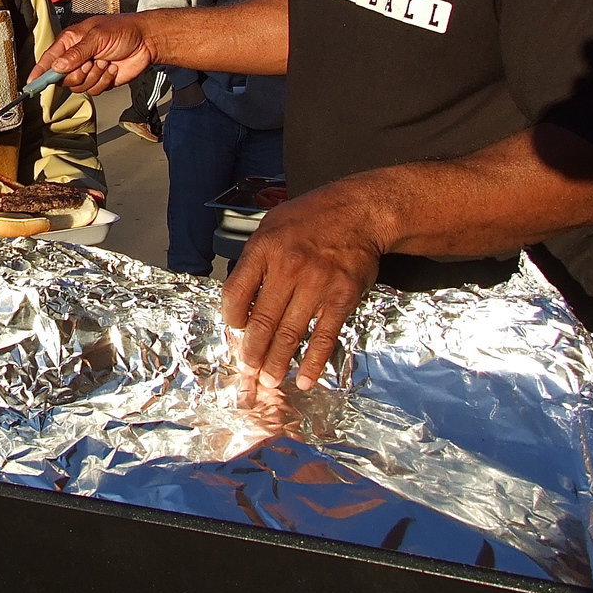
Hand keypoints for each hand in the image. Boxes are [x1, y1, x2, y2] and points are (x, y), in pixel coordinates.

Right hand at [31, 14, 155, 95]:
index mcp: (70, 42)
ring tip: (105, 62)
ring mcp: (88, 71)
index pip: (48, 59)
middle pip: (63, 79)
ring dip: (94, 76)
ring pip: (78, 87)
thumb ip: (76, 53)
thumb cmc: (122, 30)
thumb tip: (57, 67)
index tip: (30, 84)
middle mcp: (76, 58)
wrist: (146, 41)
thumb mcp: (97, 37)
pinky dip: (104, 81)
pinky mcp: (100, 81)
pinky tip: (112, 69)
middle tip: (91, 63)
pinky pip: (94, 91)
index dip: (39, 72)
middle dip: (78, 74)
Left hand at [221, 179, 388, 390]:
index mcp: (264, 248)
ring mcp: (317, 283)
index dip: (232, 318)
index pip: (235, 294)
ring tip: (269, 381)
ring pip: (290, 334)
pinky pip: (324, 336)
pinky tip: (305, 378)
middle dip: (252, 353)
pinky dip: (314, 362)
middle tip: (248, 372)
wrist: (360, 211)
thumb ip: (255, 259)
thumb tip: (241, 299)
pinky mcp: (342, 296)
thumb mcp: (272, 225)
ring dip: (277, 363)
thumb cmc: (313, 217)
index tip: (236, 328)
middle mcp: (288, 267)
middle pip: (262, 321)